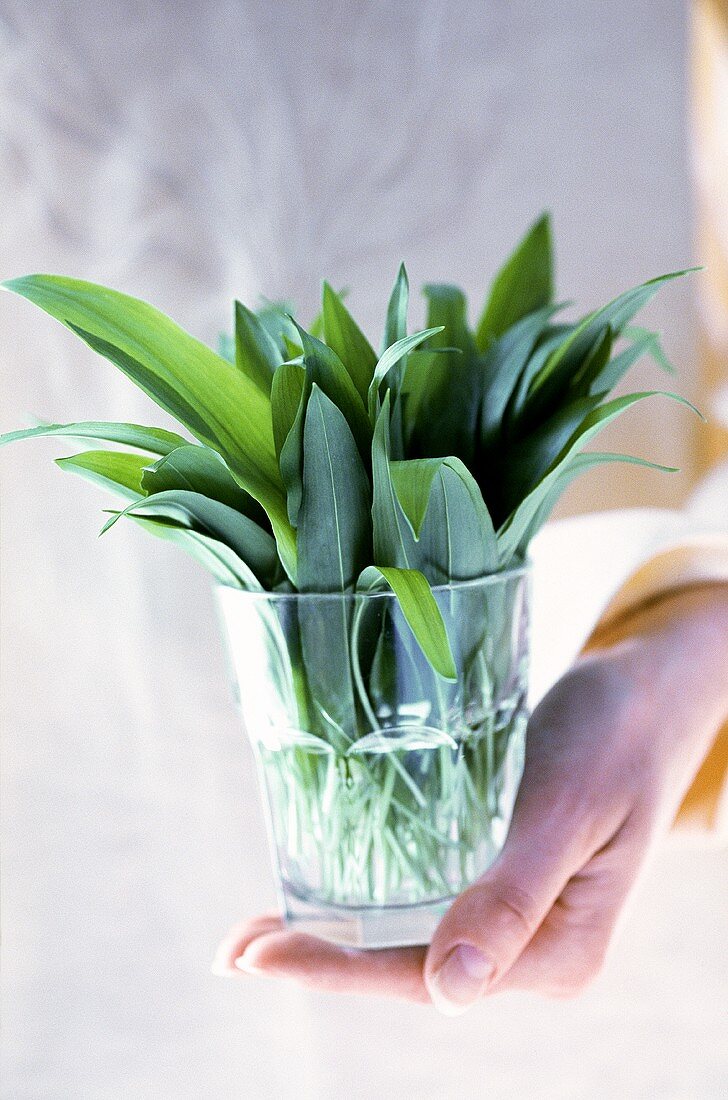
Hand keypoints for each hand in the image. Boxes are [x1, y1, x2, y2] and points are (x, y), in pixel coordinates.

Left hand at [212, 584, 727, 1013]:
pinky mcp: (500, 876)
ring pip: (410, 937)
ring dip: (335, 935)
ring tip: (258, 930)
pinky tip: (323, 888)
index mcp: (558, 951)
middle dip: (321, 958)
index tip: (259, 955)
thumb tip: (447, 992)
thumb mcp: (567, 808)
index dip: (338, 969)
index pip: (428, 976)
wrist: (646, 693)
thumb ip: (514, 898)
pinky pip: (426, 898)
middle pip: (409, 967)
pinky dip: (368, 898)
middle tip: (235, 947)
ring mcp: (516, 915)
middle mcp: (534, 948)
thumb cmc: (616, 736)